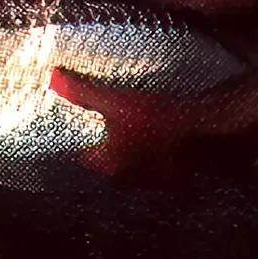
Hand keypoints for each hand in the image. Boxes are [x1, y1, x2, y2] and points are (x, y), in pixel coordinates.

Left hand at [49, 68, 185, 175]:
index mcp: (108, 164)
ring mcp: (154, 180)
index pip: (86, 154)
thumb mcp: (114, 101)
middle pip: (111, 160)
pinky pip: (161, 166)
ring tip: (140, 126)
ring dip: (136, 150)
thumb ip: (81, 92)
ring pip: (136, 164)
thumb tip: (53, 78)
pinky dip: (160, 154)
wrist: (203, 133)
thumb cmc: (156, 120)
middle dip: (111, 142)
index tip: (88, 122)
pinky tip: (164, 136)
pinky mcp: (176, 178)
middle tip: (115, 120)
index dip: (85, 136)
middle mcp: (128, 178)